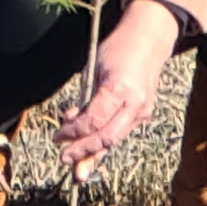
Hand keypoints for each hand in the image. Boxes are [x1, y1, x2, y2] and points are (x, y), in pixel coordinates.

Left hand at [52, 0, 181, 173]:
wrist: (149, 39)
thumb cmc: (116, 50)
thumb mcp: (94, 70)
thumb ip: (85, 99)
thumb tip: (71, 124)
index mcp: (118, 88)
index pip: (92, 121)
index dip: (73, 133)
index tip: (57, 137)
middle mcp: (135, 102)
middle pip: (106, 137)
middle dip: (84, 152)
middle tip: (64, 160)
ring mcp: (143, 109)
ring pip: (116, 139)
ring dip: (95, 153)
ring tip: (78, 166)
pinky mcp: (145, 112)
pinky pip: (122, 131)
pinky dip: (105, 140)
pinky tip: (91, 147)